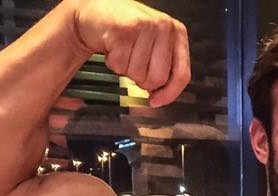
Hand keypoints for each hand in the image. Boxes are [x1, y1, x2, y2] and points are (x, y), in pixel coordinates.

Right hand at [70, 0, 189, 106]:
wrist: (94, 11)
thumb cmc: (124, 30)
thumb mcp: (152, 47)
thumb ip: (163, 68)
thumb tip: (159, 97)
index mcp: (176, 33)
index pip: (182, 75)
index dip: (169, 94)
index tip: (156, 101)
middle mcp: (164, 26)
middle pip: (158, 79)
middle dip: (142, 80)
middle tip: (133, 64)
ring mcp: (145, 26)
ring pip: (138, 74)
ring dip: (125, 69)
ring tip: (123, 50)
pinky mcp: (125, 29)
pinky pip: (120, 66)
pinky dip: (112, 62)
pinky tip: (113, 46)